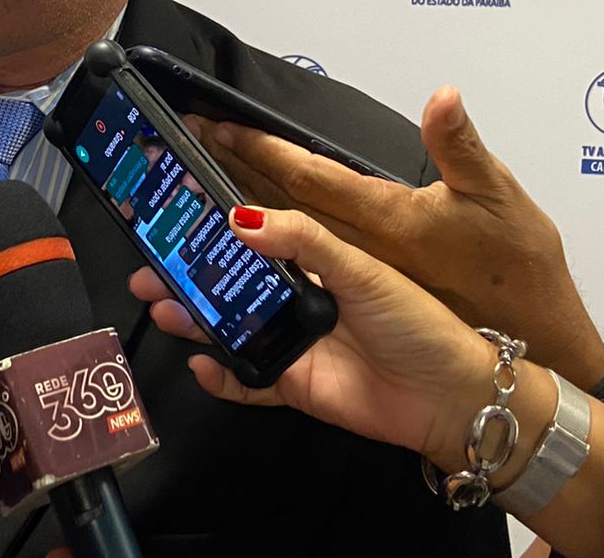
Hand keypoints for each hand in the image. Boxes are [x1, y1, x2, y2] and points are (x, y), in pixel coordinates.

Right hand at [133, 206, 501, 465]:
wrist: (453, 397)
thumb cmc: (423, 325)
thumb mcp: (362, 270)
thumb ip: (303, 240)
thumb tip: (244, 218)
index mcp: (317, 256)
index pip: (257, 229)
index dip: (217, 219)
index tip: (178, 207)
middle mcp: (301, 295)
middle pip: (230, 280)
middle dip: (186, 272)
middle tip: (149, 265)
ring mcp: (295, 339)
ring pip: (229, 326)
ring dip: (193, 317)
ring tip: (163, 305)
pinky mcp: (295, 382)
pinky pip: (246, 379)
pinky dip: (221, 375)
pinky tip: (201, 364)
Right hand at [188, 86, 603, 387]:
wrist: (518, 361)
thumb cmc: (516, 277)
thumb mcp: (493, 204)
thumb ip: (459, 150)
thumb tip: (442, 96)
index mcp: (378, 212)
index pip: (304, 171)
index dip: (258, 148)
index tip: (211, 123)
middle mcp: (348, 250)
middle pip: (265, 216)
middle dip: (213, 196)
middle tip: (162, 183)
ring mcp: (336, 296)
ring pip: (258, 274)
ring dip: (208, 269)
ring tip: (159, 270)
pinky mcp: (333, 342)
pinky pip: (271, 335)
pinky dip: (232, 336)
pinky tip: (201, 337)